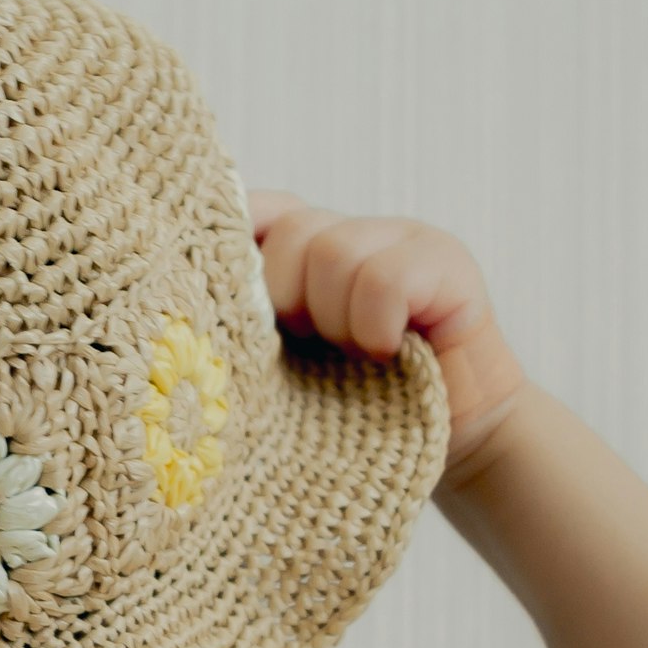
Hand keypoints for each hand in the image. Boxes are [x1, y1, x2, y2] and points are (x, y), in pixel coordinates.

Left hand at [243, 190, 532, 490]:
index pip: (255, 207)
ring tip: (359, 355)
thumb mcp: (287, 363)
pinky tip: (390, 352)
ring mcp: (401, 237)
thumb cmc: (357, 410)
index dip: (236, 242)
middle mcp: (350, 231)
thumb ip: (251, 321)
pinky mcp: (445, 261)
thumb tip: (192, 304)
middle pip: (291, 230)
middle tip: (315, 345)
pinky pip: (385, 280)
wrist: (455, 440)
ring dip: (338, 322)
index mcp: (304, 249)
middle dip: (288, 300)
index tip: (229, 299)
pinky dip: (376, 327)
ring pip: (334, 251)